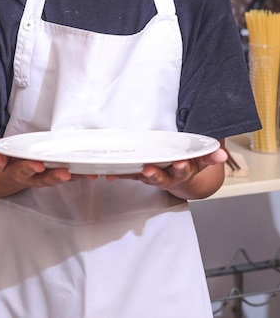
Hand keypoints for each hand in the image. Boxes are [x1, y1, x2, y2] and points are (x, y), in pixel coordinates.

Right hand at [0, 152, 96, 189]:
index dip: (30, 167)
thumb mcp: (0, 158)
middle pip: (45, 179)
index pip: (24, 170)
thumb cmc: (9, 162)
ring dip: (74, 178)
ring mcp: (46, 178)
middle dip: (55, 177)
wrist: (9, 175)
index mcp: (19, 171)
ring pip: (61, 180)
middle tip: (65, 173)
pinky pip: (69, 176)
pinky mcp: (56, 175)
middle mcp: (34, 178)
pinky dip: (81, 176)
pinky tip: (92, 173)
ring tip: (86, 175)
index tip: (38, 165)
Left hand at [104, 147, 227, 199]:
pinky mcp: (140, 175)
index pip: (184, 170)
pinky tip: (110, 173)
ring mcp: (153, 177)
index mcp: (183, 171)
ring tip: (126, 171)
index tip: (181, 163)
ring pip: (144, 177)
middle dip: (155, 175)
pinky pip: (129, 175)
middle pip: (161, 178)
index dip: (182, 167)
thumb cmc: (190, 164)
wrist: (181, 178)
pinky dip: (120, 174)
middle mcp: (167, 177)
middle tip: (149, 170)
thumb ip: (210, 155)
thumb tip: (221, 153)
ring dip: (135, 175)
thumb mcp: (201, 160)